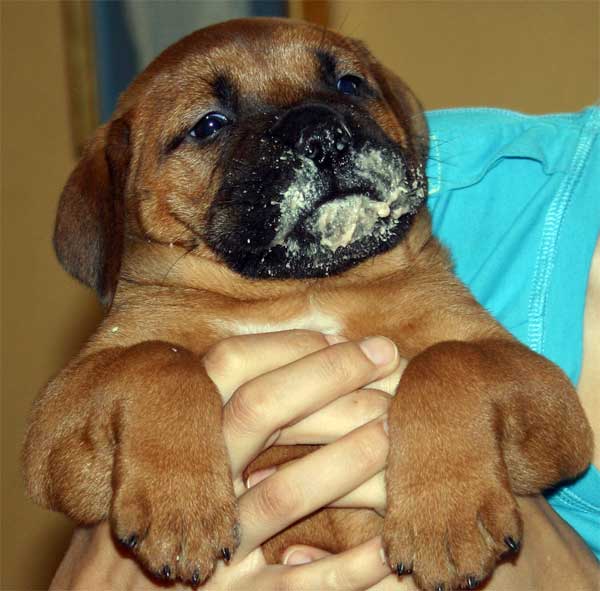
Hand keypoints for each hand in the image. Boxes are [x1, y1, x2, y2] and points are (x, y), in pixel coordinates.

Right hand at [51, 330, 404, 589]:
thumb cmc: (152, 516)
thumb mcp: (169, 456)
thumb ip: (215, 420)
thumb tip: (291, 367)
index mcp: (174, 436)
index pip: (228, 368)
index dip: (290, 348)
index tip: (343, 338)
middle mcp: (188, 480)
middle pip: (259, 412)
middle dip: (328, 377)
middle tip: (388, 356)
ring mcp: (207, 541)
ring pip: (282, 493)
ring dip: (345, 460)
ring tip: (394, 432)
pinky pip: (297, 585)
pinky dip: (349, 566)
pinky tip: (388, 546)